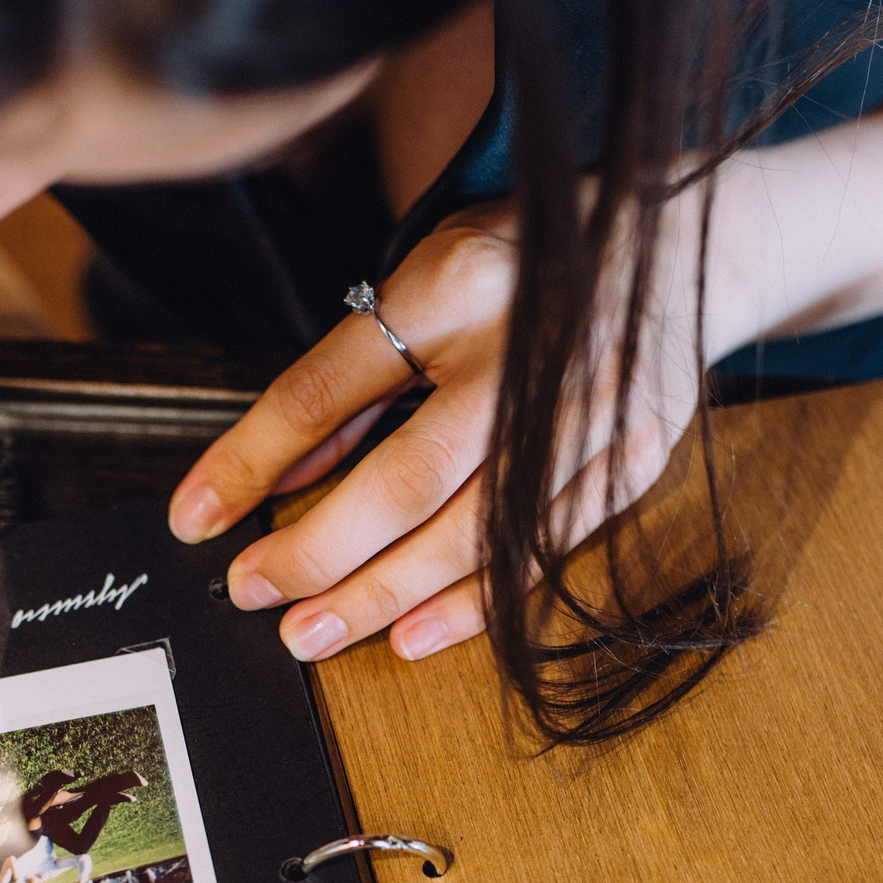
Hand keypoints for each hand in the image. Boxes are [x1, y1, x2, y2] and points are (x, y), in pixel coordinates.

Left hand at [168, 195, 738, 664]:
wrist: (687, 248)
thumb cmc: (533, 264)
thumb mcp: (429, 274)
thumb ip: (357, 372)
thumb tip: (277, 472)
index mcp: (457, 284)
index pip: (332, 384)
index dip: (255, 457)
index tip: (195, 518)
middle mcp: (527, 353)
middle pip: (407, 475)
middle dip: (320, 549)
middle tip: (253, 595)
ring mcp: (590, 417)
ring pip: (472, 532)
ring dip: (382, 594)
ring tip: (309, 634)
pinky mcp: (632, 462)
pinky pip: (539, 555)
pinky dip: (470, 603)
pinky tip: (408, 635)